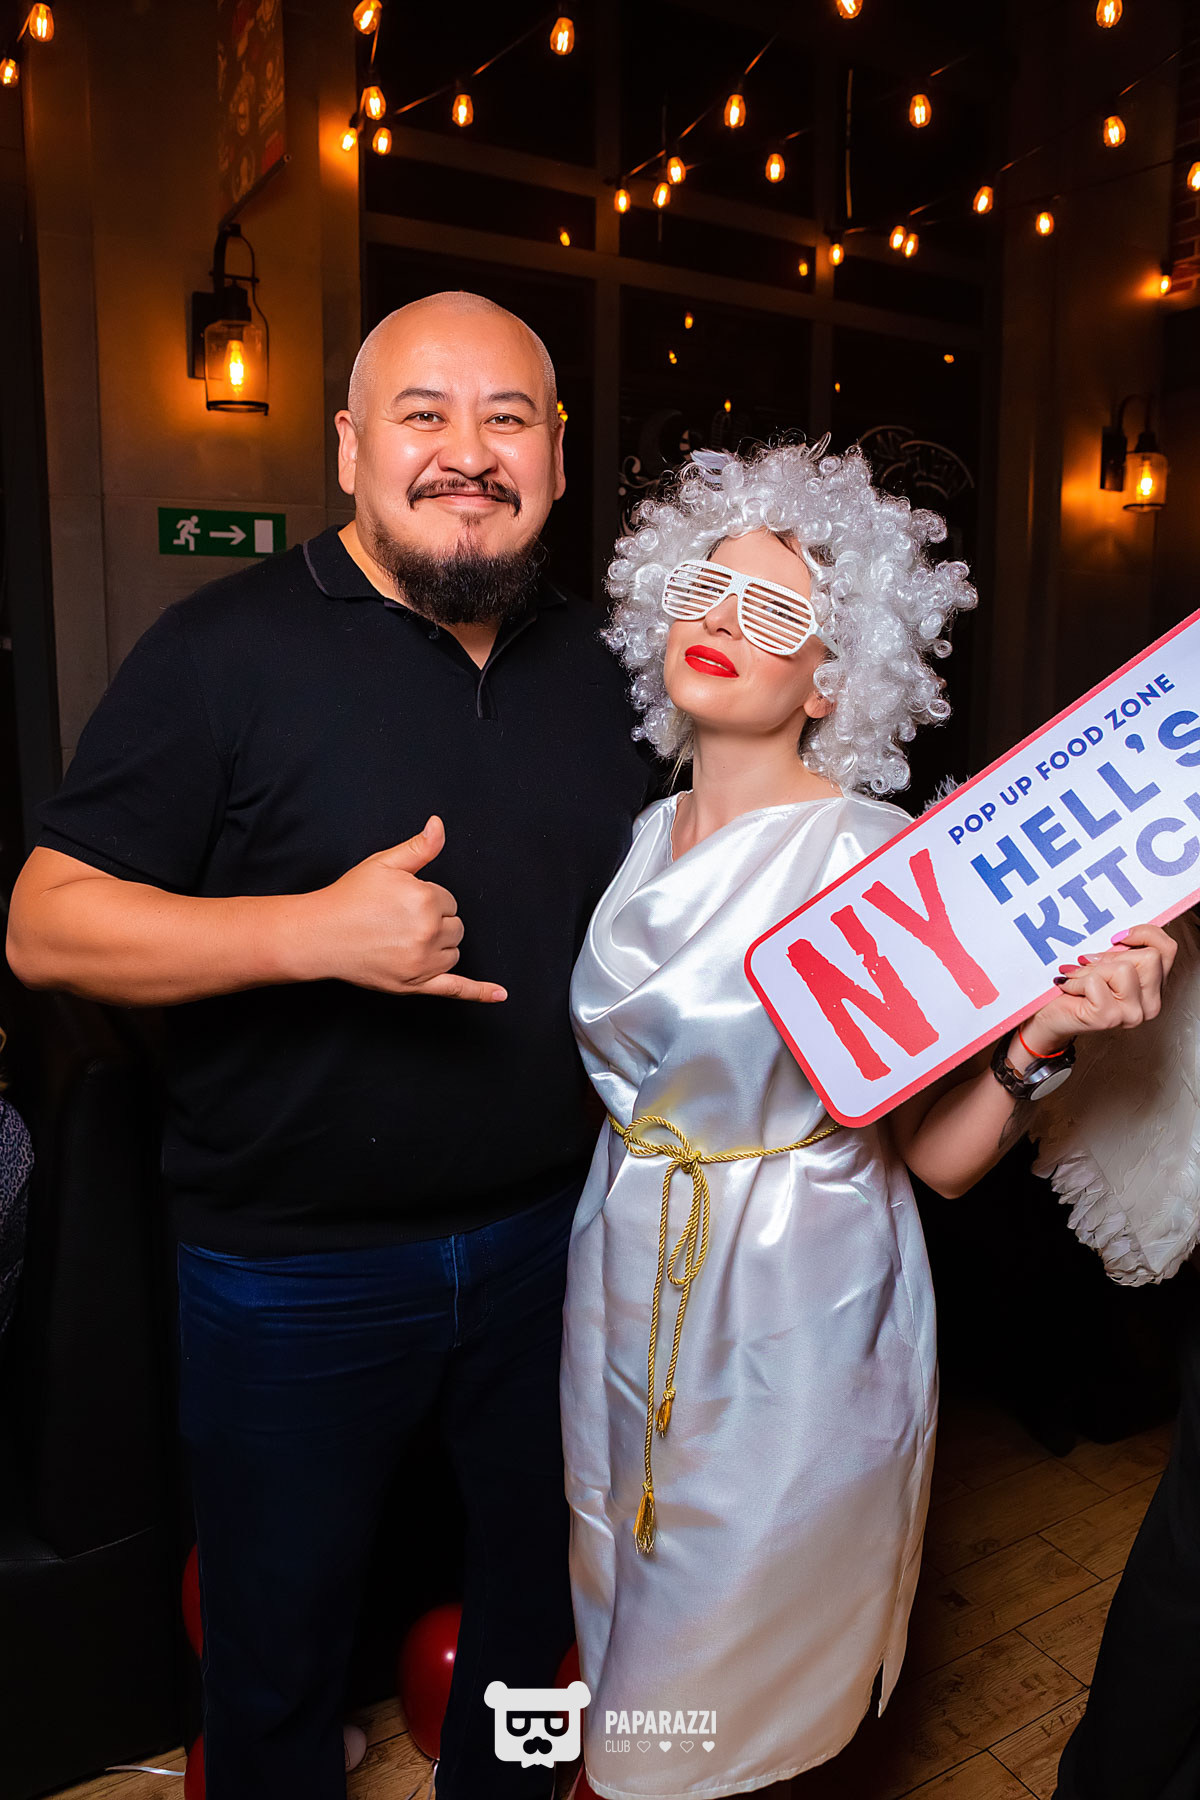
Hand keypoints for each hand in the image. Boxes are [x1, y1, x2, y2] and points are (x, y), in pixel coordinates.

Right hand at [291, 816, 506, 1001]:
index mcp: (426, 900)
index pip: (449, 901)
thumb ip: (419, 847)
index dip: (427, 899)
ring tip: (402, 940)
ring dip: (439, 947)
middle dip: (435, 922)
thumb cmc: (350, 897)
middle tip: (399, 921)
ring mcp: (423, 962)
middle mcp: (429, 932)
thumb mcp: (384, 864)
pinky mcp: (416, 984)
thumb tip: (440, 825)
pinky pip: (456, 989)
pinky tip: (500, 994)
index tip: (401, 902)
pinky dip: (480, 992)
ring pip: (453, 952)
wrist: (320, 935)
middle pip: (455, 927)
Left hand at [1019, 922, 1176, 1055]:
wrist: (1051, 1017)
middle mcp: (1151, 1003)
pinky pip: (1096, 981)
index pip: (1168, 948)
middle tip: (1088, 964)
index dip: (1145, 933)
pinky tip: (1069, 988)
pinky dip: (1076, 981)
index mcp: (1154, 986)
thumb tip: (1120, 932)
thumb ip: (1120, 948)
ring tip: (1078, 978)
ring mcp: (1133, 1013)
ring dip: (1092, 970)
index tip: (1117, 936)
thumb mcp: (1104, 961)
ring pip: (1124, 969)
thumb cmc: (1075, 989)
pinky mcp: (1110, 1018)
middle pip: (1149, 957)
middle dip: (1111, 955)